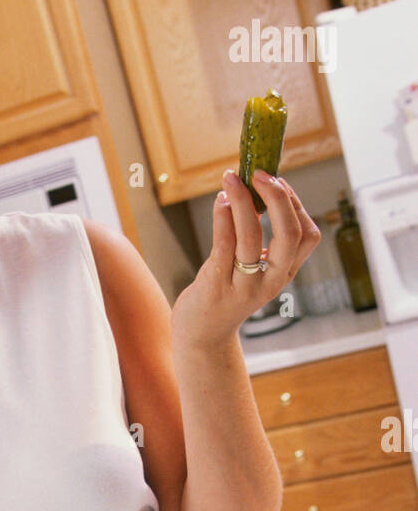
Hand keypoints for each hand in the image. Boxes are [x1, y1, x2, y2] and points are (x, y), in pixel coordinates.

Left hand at [170, 168, 321, 348]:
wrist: (202, 336)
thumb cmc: (225, 296)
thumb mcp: (253, 272)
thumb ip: (258, 242)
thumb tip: (253, 192)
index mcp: (283, 274)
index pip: (308, 237)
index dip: (296, 205)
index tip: (278, 182)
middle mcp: (269, 282)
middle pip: (290, 235)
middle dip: (279, 198)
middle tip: (261, 173)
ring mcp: (244, 286)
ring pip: (251, 236)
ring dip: (242, 200)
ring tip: (231, 179)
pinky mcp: (217, 285)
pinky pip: (223, 244)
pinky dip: (223, 216)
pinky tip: (220, 200)